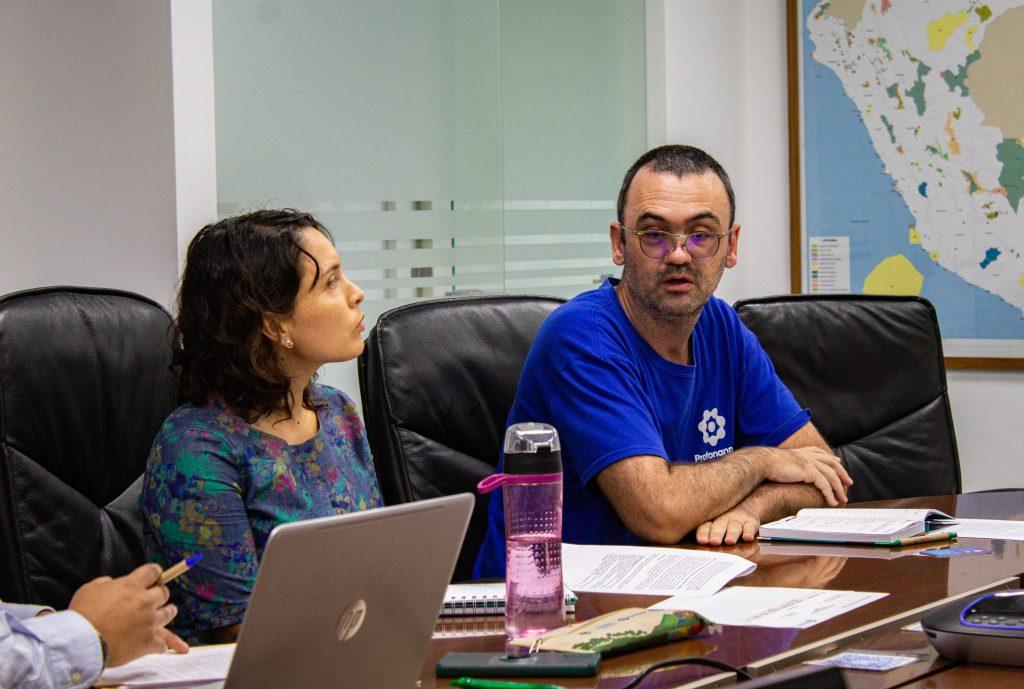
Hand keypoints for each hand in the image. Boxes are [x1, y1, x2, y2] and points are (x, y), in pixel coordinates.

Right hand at [69, 563, 187, 666]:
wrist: (80, 642)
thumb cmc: (82, 614)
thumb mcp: (90, 589)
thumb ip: (105, 583)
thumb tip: (111, 583)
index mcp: (132, 586)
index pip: (153, 571)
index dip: (154, 573)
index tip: (154, 576)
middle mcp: (145, 601)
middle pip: (164, 592)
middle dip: (159, 594)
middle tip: (155, 598)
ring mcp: (149, 622)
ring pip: (169, 613)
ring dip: (167, 612)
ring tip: (164, 613)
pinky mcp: (148, 642)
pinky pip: (162, 643)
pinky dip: (160, 643)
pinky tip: (158, 643)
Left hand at [696, 503, 759, 545]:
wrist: (746, 504)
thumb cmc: (724, 520)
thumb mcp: (713, 524)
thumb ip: (705, 535)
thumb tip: (696, 551)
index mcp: (712, 521)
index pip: (705, 527)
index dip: (703, 533)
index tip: (702, 541)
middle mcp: (724, 520)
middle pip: (719, 526)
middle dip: (716, 534)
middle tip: (714, 542)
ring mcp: (737, 521)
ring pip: (734, 527)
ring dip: (732, 534)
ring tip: (730, 541)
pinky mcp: (751, 523)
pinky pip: (750, 527)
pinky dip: (749, 532)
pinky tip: (747, 538)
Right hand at [762, 447, 851, 506]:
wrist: (762, 462)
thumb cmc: (766, 463)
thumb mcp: (780, 460)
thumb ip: (788, 463)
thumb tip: (785, 468)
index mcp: (802, 452)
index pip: (821, 453)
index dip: (831, 458)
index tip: (838, 461)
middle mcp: (808, 455)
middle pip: (832, 463)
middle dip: (842, 473)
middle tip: (849, 482)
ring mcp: (810, 462)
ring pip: (831, 476)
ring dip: (839, 489)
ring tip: (843, 499)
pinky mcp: (809, 472)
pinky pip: (825, 484)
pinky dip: (830, 494)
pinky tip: (832, 502)